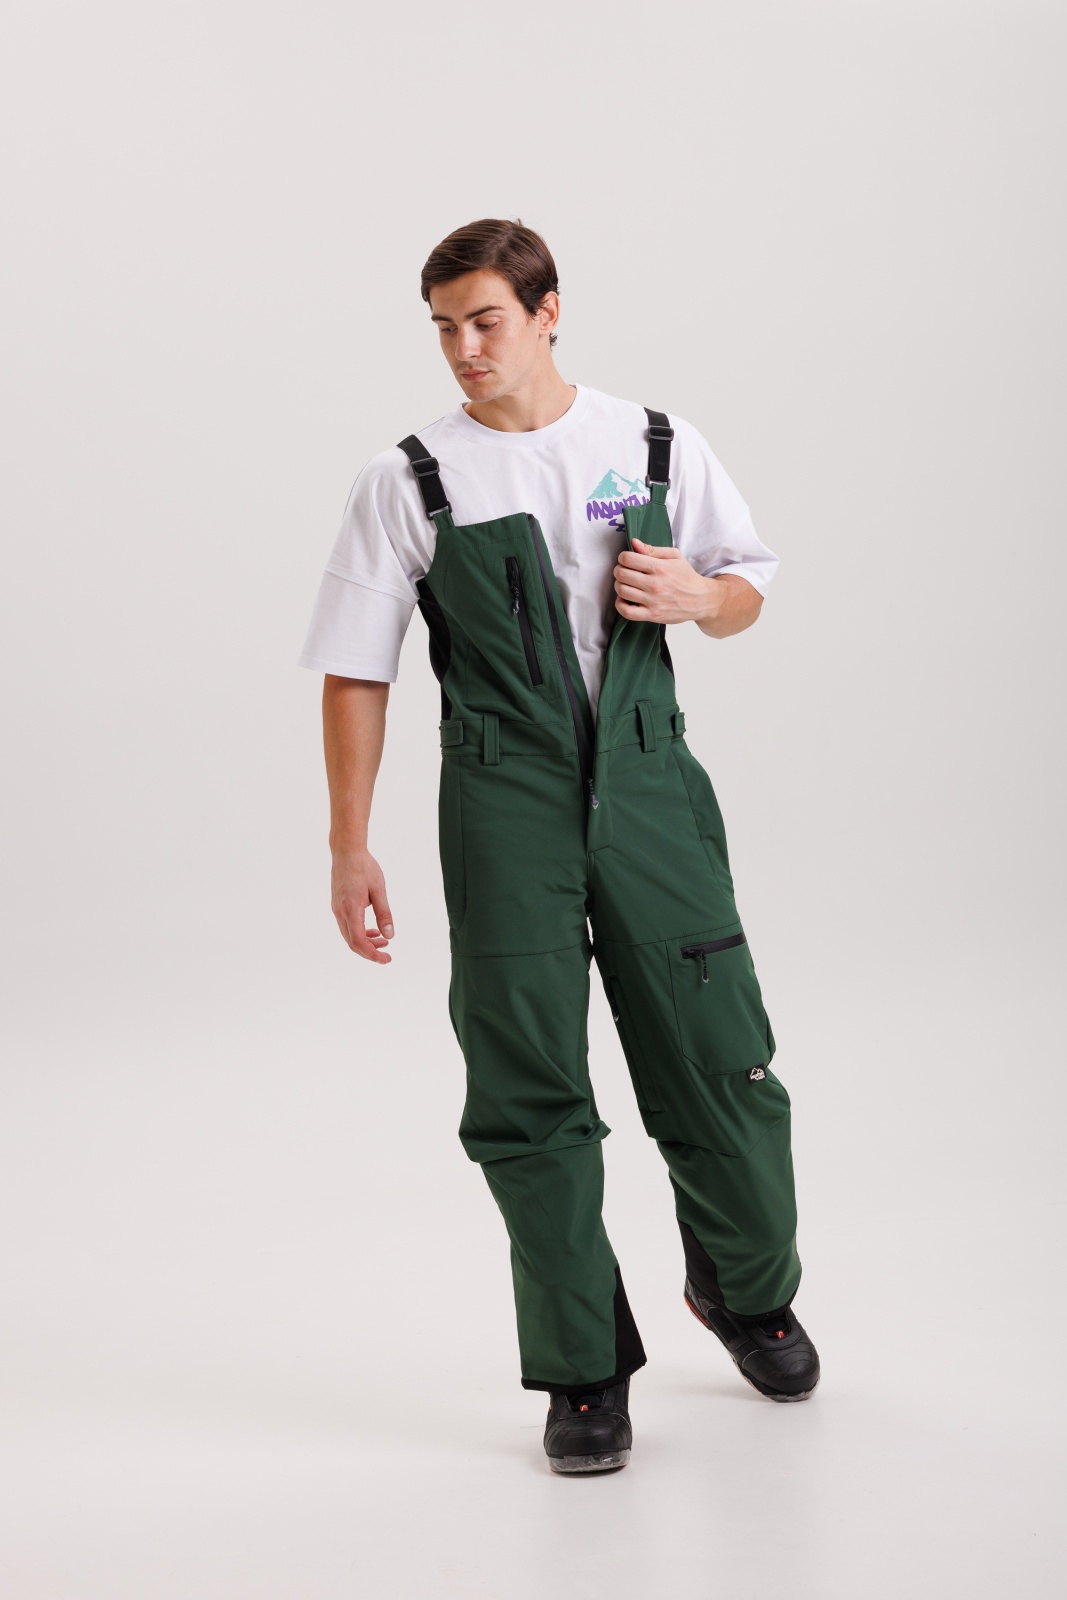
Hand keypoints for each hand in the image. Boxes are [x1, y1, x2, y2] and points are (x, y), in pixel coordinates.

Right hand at [331, 848, 394, 962]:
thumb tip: (390, 936)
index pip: (359, 941)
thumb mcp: (379, 890)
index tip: (386, 959)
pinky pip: (347, 926)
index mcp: (351, 909)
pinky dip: (360, 933)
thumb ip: (384, 914)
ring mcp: (337, 909)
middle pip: (352, 943)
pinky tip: (373, 930)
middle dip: (370, 952)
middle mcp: (340, 912)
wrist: (346, 851)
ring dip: (366, 942)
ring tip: (383, 941)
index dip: (372, 954)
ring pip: (349, 936)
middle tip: (387, 954)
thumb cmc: (364, 867)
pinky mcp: (338, 905)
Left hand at [613, 539, 718, 624]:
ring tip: (625, 583)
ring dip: (619, 585)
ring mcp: (652, 601)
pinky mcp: (652, 615)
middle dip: (619, 570)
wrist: (700, 600)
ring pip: (622, 591)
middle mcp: (654, 584)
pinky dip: (620, 604)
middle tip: (624, 571)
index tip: (626, 559)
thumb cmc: (686, 577)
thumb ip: (653, 549)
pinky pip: (627, 611)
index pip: (628, 559)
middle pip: (622, 574)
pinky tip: (623, 598)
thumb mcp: (675, 556)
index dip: (623, 557)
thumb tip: (634, 543)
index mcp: (659, 567)